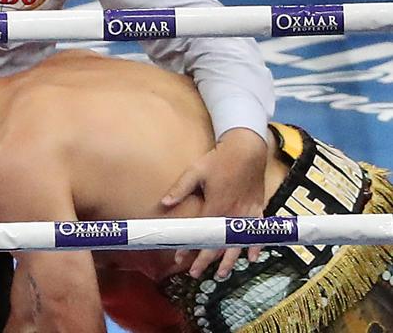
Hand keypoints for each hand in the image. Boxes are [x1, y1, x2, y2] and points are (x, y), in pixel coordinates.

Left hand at [162, 128, 267, 278]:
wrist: (247, 147)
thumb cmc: (220, 159)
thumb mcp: (196, 171)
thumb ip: (180, 189)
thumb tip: (164, 203)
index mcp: (216, 205)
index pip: (200, 233)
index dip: (189, 248)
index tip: (179, 258)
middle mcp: (233, 213)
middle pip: (218, 244)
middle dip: (205, 260)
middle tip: (194, 273)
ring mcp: (247, 213)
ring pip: (237, 243)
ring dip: (229, 260)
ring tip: (221, 274)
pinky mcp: (258, 209)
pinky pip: (257, 232)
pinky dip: (255, 245)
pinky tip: (251, 257)